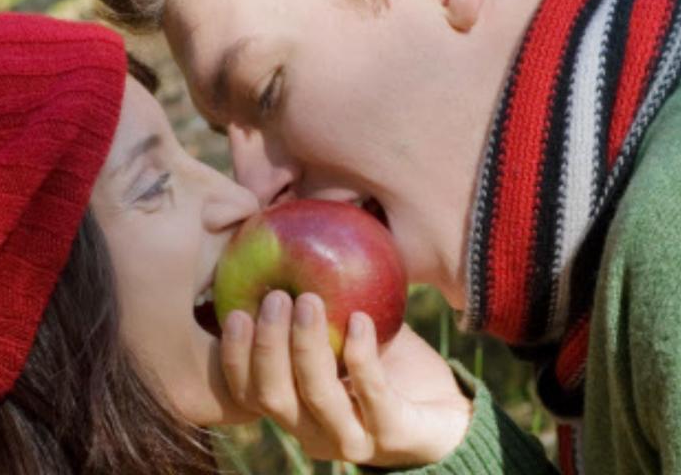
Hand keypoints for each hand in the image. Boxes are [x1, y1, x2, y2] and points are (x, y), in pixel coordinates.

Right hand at [220, 290, 471, 466]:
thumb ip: (318, 306)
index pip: (247, 394)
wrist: (446, 414)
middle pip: (272, 397)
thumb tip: (290, 242)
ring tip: (308, 300)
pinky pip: (371, 394)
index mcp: (294, 410)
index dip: (234, 357)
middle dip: (268, 346)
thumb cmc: (389, 369)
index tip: (234, 312)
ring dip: (306, 346)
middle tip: (275, 297)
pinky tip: (360, 320)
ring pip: (316, 396)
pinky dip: (360, 355)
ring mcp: (352, 439)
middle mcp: (314, 433)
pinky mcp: (392, 435)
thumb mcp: (347, 333)